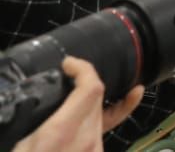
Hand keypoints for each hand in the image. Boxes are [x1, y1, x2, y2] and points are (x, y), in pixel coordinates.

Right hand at [16, 57, 143, 151]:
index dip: (84, 69)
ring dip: (91, 103)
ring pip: (101, 118)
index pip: (91, 89)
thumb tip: (37, 101)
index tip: (69, 64)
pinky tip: (123, 101)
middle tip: (68, 78)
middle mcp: (85, 142)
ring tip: (82, 87)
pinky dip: (104, 117)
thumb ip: (32, 120)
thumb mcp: (20, 142)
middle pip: (97, 101)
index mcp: (61, 134)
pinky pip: (100, 134)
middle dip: (84, 85)